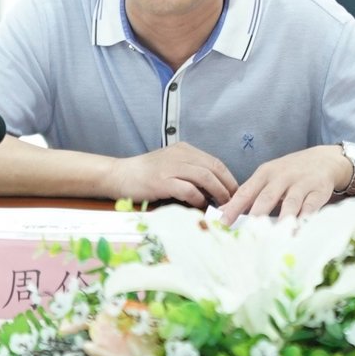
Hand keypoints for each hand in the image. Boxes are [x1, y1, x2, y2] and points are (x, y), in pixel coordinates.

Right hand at [108, 143, 238, 208]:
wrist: (119, 175)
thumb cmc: (145, 174)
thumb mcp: (171, 165)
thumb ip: (190, 173)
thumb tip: (213, 190)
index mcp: (184, 149)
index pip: (215, 161)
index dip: (228, 177)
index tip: (234, 191)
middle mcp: (180, 154)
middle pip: (214, 168)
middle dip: (227, 186)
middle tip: (233, 201)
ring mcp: (171, 167)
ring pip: (205, 177)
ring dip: (217, 192)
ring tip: (221, 205)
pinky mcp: (162, 181)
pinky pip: (188, 189)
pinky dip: (198, 198)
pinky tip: (200, 206)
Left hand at [219, 145, 350, 224]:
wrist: (324, 159)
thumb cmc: (290, 172)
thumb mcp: (268, 176)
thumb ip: (249, 193)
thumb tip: (223, 211)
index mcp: (265, 173)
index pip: (246, 191)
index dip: (234, 207)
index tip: (222, 223)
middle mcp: (282, 177)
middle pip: (266, 197)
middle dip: (256, 216)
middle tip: (247, 233)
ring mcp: (301, 183)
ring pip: (290, 203)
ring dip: (282, 220)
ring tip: (274, 237)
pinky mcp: (318, 191)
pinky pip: (311, 207)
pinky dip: (304, 220)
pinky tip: (298, 232)